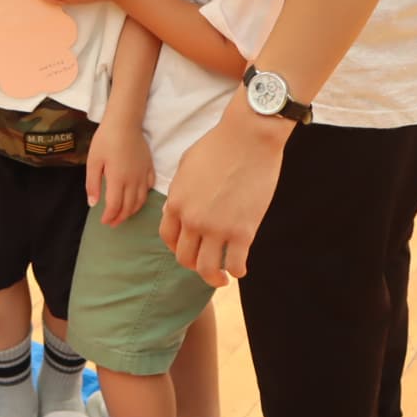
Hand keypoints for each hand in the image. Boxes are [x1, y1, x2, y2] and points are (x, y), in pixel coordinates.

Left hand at [87, 124, 154, 227]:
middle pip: (129, 207)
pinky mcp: (149, 167)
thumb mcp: (93, 161)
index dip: (109, 217)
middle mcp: (133, 180)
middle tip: (112, 222)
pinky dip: (143, 197)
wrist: (124, 122)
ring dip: (132, 211)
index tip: (103, 221)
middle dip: (120, 218)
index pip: (115, 206)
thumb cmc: (106, 139)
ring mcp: (143, 174)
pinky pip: (149, 187)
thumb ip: (93, 184)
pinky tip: (137, 198)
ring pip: (141, 200)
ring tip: (123, 215)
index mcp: (118, 179)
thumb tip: (93, 204)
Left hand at [159, 92, 290, 286]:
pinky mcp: (243, 231)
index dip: (177, 248)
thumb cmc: (219, 145)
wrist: (248, 137)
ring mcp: (217, 228)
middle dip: (194, 265)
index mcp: (176, 203)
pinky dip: (237, 271)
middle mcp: (192, 220)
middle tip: (206, 266)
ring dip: (214, 278)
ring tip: (223, 278)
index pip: (168, 238)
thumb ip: (179, 192)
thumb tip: (177, 210)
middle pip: (185, 258)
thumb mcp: (186, 166)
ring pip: (207, 269)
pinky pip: (235, 263)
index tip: (189, 250)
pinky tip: (241, 269)